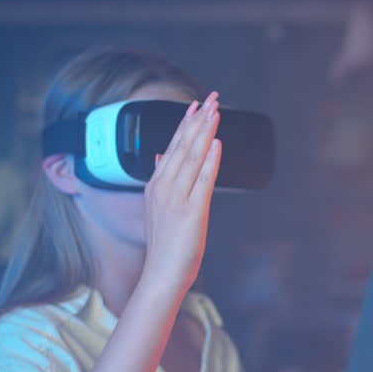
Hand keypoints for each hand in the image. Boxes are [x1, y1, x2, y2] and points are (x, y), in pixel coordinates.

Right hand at [140, 92, 222, 296]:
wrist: (162, 274)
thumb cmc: (166, 245)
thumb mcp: (157, 207)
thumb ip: (162, 180)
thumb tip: (162, 157)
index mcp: (156, 185)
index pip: (172, 147)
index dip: (185, 124)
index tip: (195, 105)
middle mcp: (164, 187)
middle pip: (182, 145)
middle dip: (198, 119)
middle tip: (211, 98)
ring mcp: (177, 197)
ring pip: (192, 157)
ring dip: (204, 131)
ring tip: (215, 110)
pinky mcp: (192, 210)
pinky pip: (203, 179)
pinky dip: (211, 159)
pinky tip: (217, 142)